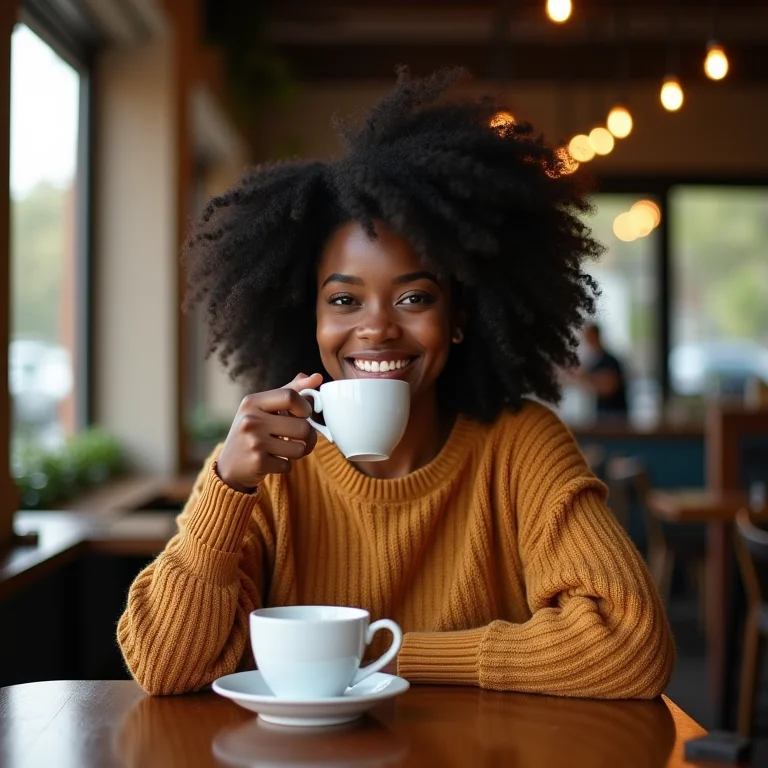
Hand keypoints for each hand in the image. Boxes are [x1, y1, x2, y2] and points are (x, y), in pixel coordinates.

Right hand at [216, 373, 322, 492]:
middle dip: (308, 435)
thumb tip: (317, 377)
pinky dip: (285, 466)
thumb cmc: (253, 431)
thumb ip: (290, 390)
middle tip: (299, 437)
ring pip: (300, 448)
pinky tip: (272, 461)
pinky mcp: (258, 463)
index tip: (304, 414)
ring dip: (298, 451)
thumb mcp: (264, 408)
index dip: (305, 406)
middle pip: (302, 426)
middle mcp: (251, 420)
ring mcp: (254, 442)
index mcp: (252, 402)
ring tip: (285, 449)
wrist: (229, 466)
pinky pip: (288, 465)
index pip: (290, 396)